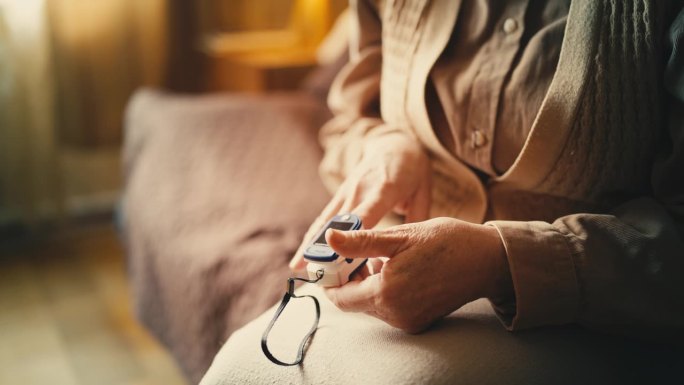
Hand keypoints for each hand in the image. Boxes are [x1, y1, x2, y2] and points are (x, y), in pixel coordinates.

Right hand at [289, 133, 430, 270]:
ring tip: (297, 267)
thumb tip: (412, 250)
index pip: (367, 213)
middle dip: (326, 248)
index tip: (340, 251)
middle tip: (314, 272)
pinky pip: (323, 219)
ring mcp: (346, 192)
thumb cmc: (412, 169)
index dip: (352, 231)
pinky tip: (301, 256)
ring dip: (310, 245)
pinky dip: (311, 238)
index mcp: (385, 188)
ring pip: (325, 221)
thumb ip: (417, 220)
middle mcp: (360, 190)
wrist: (393, 143)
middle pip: (339, 222)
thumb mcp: (423, 191)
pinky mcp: (339, 196)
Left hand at [323, 218, 512, 332]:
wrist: (488, 260)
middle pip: (354, 302)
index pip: (340, 297)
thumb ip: (361, 242)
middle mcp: (395, 314)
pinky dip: (384, 289)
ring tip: (385, 256)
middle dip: (350, 278)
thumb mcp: (400, 236)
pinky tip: (399, 267)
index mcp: (387, 293)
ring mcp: (408, 321)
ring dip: (368, 282)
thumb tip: (328, 239)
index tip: (331, 259)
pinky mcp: (418, 321)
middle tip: (359, 251)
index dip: (330, 279)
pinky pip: (388, 307)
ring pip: (370, 303)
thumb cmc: (447, 242)